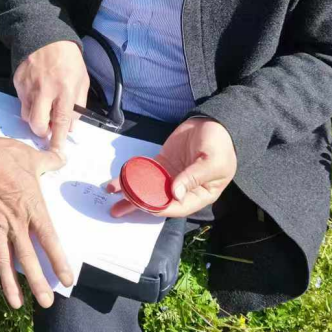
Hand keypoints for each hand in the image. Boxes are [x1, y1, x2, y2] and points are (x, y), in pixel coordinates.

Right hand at [0, 137, 72, 309]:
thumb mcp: (32, 157)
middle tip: (46, 303)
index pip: (50, 241)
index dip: (58, 262)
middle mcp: (16, 225)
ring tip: (16, 304)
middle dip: (38, 283)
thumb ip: (50, 161)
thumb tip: (63, 156)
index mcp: (34, 210)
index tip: (66, 280)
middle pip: (28, 260)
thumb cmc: (5, 158)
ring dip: (10, 285)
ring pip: (4, 263)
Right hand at [13, 41, 89, 151]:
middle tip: (48, 128)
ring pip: (26, 115)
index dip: (59, 138)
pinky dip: (29, 103)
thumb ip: (78, 104)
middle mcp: (44, 90)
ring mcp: (28, 86)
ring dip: (35, 117)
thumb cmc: (68, 59)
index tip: (58, 151)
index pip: (62, 120)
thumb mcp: (82, 80)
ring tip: (43, 107)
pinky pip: (21, 101)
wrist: (45, 36)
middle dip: (42, 131)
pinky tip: (36, 92)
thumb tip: (72, 127)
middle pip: (37, 123)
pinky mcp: (17, 82)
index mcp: (64, 89)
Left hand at [106, 117, 236, 218]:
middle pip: (159, 201)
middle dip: (138, 205)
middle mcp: (184, 189)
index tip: (144, 206)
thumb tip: (175, 193)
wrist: (213, 121)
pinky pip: (146, 172)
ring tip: (112, 194)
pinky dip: (133, 175)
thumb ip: (193, 177)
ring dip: (132, 192)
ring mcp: (172, 176)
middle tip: (118, 209)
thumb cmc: (219, 144)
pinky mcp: (163, 163)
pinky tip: (119, 179)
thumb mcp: (212, 162)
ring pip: (149, 188)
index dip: (161, 208)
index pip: (179, 207)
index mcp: (200, 194)